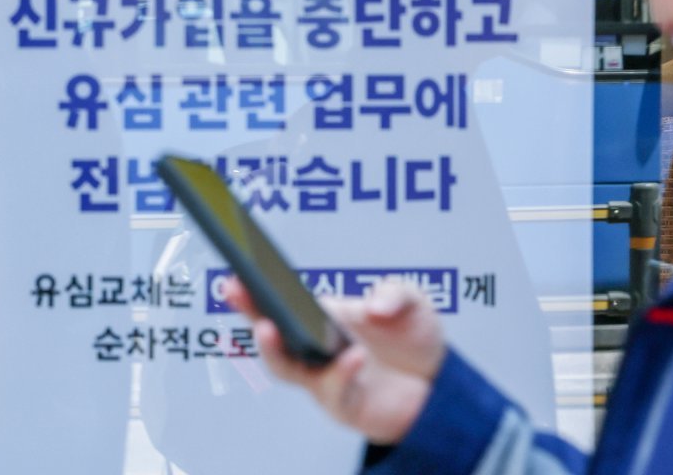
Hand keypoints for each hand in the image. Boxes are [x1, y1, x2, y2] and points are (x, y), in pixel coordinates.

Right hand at [224, 278, 445, 444]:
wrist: (439, 383)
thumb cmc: (412, 337)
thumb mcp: (412, 302)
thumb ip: (395, 295)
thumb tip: (372, 307)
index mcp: (322, 315)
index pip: (282, 300)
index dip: (258, 286)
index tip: (239, 267)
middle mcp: (315, 347)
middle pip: (270, 331)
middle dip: (248, 310)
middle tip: (233, 289)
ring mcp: (324, 377)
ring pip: (286, 368)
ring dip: (274, 350)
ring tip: (270, 328)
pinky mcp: (343, 405)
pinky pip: (333, 392)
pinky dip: (341, 374)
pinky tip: (355, 357)